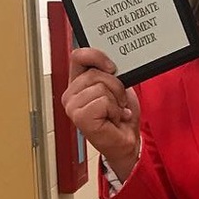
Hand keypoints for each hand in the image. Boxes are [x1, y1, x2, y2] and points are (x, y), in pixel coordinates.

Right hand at [62, 47, 140, 178]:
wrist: (128, 143)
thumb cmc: (121, 117)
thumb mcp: (117, 87)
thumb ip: (107, 73)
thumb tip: (109, 62)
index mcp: (77, 83)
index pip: (79, 56)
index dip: (96, 55)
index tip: (112, 66)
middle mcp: (71, 94)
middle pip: (95, 73)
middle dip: (115, 86)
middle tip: (118, 102)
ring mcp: (72, 107)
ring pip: (100, 87)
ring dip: (115, 101)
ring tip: (115, 113)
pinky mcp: (79, 117)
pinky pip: (103, 101)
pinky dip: (114, 110)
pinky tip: (113, 120)